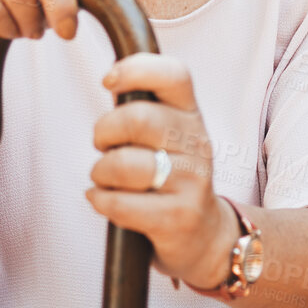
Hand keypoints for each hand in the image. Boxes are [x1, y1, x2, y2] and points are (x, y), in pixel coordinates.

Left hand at [86, 54, 237, 290]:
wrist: (207, 237)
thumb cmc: (173, 178)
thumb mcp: (170, 136)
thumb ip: (146, 109)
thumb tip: (112, 79)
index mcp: (192, 116)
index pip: (174, 75)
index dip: (137, 69)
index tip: (109, 81)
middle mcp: (197, 144)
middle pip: (138, 118)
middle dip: (104, 132)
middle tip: (104, 146)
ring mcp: (192, 182)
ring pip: (125, 164)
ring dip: (100, 172)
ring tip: (105, 179)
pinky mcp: (178, 218)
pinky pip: (120, 204)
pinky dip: (100, 200)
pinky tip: (104, 200)